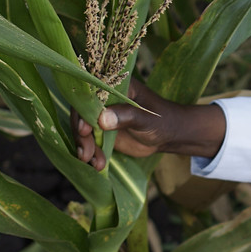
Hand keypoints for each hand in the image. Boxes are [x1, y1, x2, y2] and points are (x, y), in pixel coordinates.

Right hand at [73, 80, 226, 170]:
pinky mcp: (102, 132)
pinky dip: (91, 153)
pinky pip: (90, 141)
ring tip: (95, 163)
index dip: (83, 111)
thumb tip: (102, 119)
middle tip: (86, 153)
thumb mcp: (146, 118)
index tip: (84, 130)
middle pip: (81, 114)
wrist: (169, 136)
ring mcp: (102, 116)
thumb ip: (126, 116)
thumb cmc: (162, 120)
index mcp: (114, 86)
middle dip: (81, 135)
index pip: (90, 94)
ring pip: (83, 130)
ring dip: (85, 147)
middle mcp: (104, 99)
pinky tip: (98, 165)